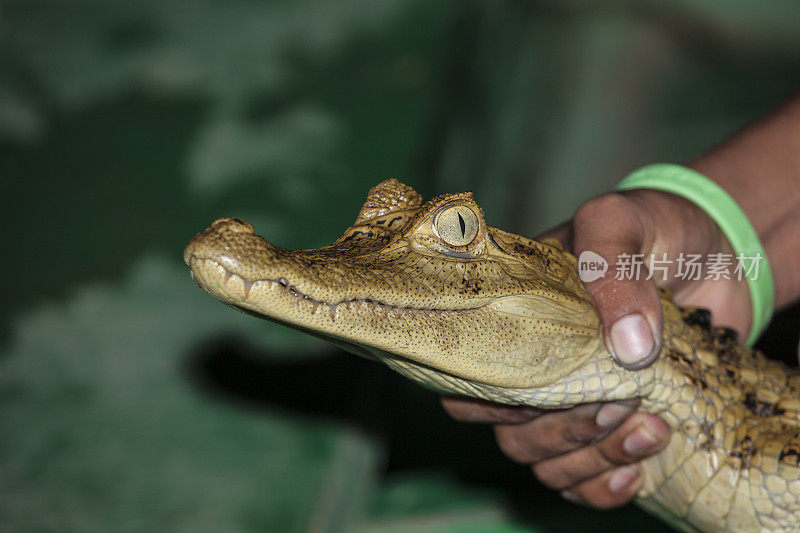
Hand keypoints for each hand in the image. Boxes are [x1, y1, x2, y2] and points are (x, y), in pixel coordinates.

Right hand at [443, 188, 751, 507]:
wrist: (714, 248)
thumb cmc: (649, 226)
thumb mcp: (619, 221)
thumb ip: (612, 268)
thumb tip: (629, 350)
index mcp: (512, 321)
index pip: (468, 379)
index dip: (493, 397)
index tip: (551, 385)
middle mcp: (535, 369)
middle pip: (510, 434)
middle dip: (563, 428)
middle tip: (621, 399)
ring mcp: (574, 403)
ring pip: (546, 463)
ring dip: (592, 457)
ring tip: (651, 427)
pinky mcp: (614, 428)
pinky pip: (584, 481)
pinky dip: (603, 486)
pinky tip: (635, 469)